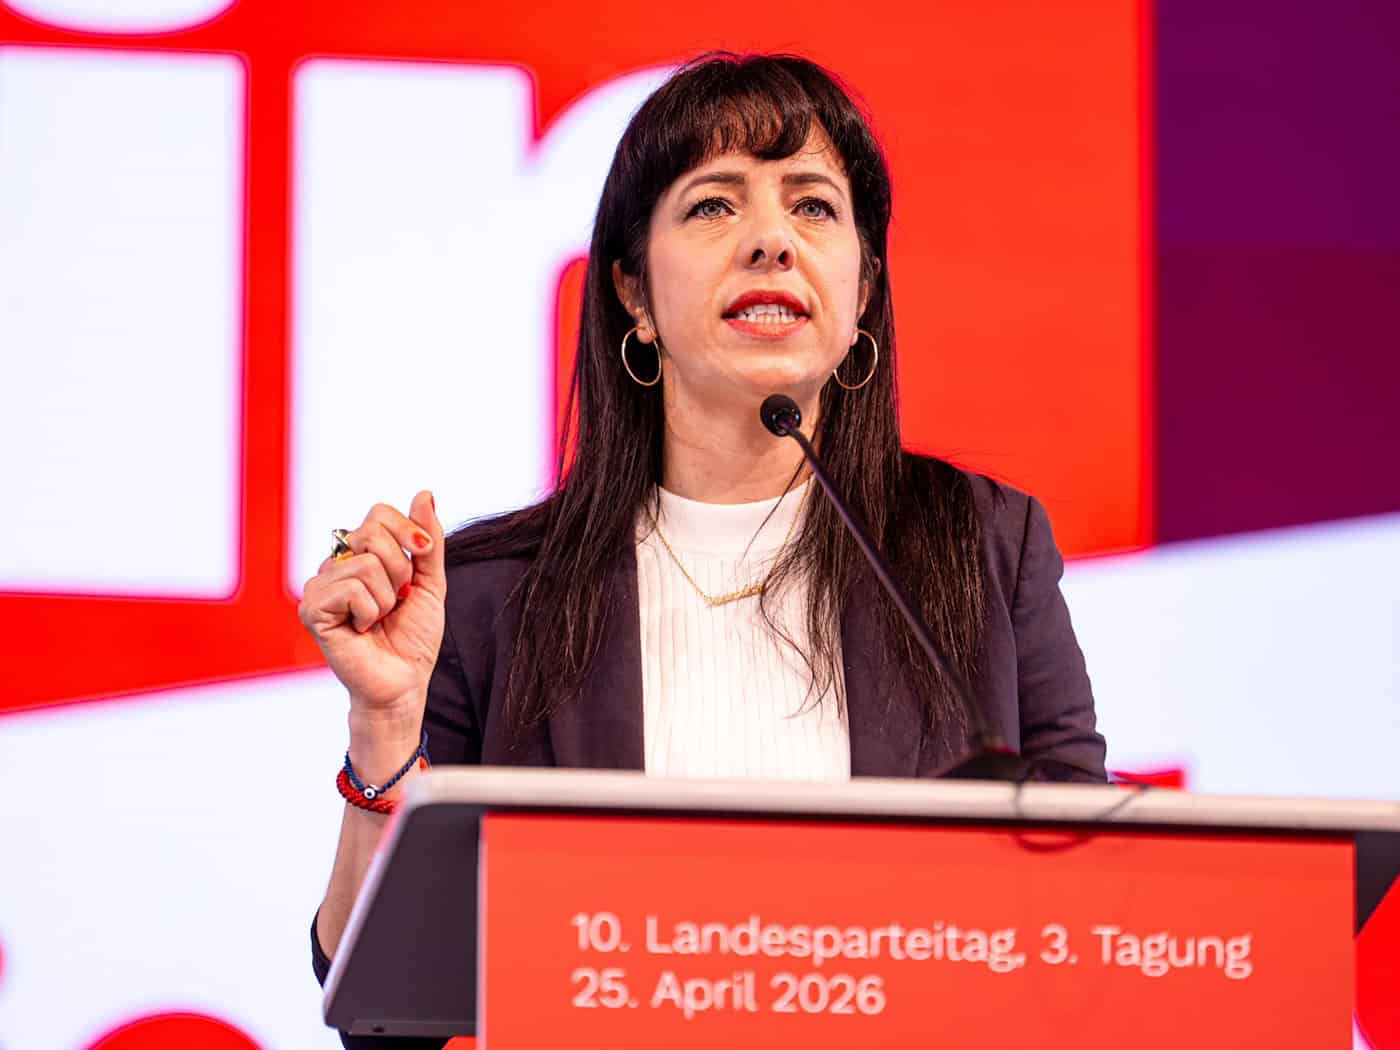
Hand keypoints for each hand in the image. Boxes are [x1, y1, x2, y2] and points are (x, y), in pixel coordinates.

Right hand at [298, 491, 445, 717]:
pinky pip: (351, 589)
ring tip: (379, 619)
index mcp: (359, 554)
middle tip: (397, 600)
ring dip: (386, 598)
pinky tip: (362, 629)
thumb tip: (424, 493)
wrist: (404, 681)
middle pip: (371, 533)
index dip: (408, 531)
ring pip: (364, 564)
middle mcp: (335, 564)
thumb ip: (427, 540)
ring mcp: (319, 585)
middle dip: (400, 570)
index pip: (378, 513)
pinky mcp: (311, 609)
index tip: (423, 555)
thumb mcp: (430, 581)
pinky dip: (369, 612)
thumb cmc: (413, 636)